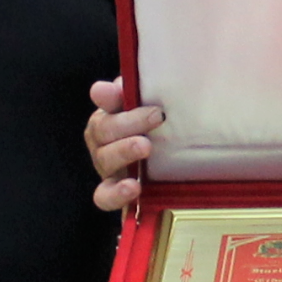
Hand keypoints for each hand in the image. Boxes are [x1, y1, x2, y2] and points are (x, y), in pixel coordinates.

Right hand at [85, 77, 164, 211]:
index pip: (107, 98)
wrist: (179, 181)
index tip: (107, 90)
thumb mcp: (165, 111)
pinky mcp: (118, 196)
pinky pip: (105, 197)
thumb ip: (149, 93)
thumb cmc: (170, 136)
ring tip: (145, 147)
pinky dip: (116, 193)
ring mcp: (110, 169)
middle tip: (157, 116)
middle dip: (128, 121)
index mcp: (116, 114)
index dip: (107, 95)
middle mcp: (107, 140)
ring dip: (122, 151)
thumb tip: (127, 83)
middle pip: (102, 129)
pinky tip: (133, 187)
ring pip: (103, 159)